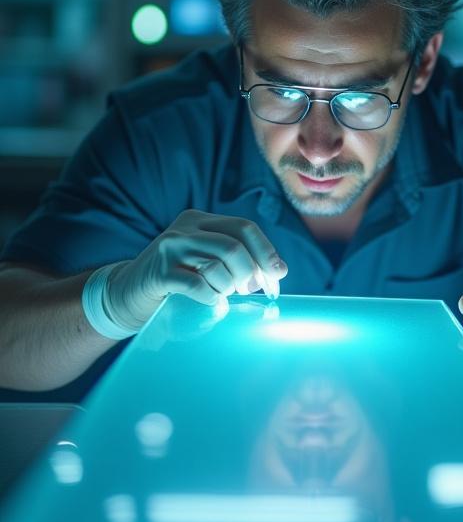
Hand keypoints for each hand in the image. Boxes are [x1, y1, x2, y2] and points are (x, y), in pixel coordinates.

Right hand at [104, 210, 287, 329]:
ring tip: (223, 294)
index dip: (266, 252)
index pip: (245, 228)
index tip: (278, 276)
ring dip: (229, 286)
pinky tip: (210, 301)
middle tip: (250, 291)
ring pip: (219, 263)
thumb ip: (235, 258)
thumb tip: (277, 270)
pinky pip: (198, 284)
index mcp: (200, 220)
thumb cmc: (177, 280)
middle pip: (235, 245)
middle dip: (251, 272)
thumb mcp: (204, 259)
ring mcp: (170, 248)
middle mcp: (185, 228)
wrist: (126, 293)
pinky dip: (212, 297)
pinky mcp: (159, 272)